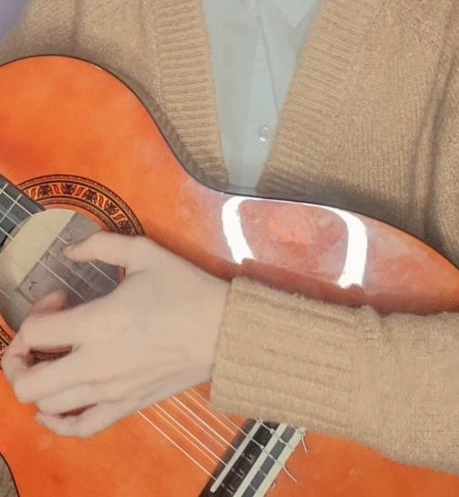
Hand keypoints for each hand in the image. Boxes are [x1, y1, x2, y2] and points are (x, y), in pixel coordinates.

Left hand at [2, 232, 228, 437]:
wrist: (223, 330)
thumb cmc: (185, 289)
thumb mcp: (144, 251)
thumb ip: (100, 244)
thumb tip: (69, 251)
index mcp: (96, 323)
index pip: (35, 332)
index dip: (37, 310)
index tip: (59, 298)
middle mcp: (95, 364)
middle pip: (27, 381)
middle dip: (17, 359)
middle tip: (36, 340)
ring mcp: (109, 391)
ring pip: (46, 406)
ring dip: (35, 384)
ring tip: (49, 363)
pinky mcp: (125, 406)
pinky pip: (79, 428)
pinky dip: (57, 423)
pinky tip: (52, 409)